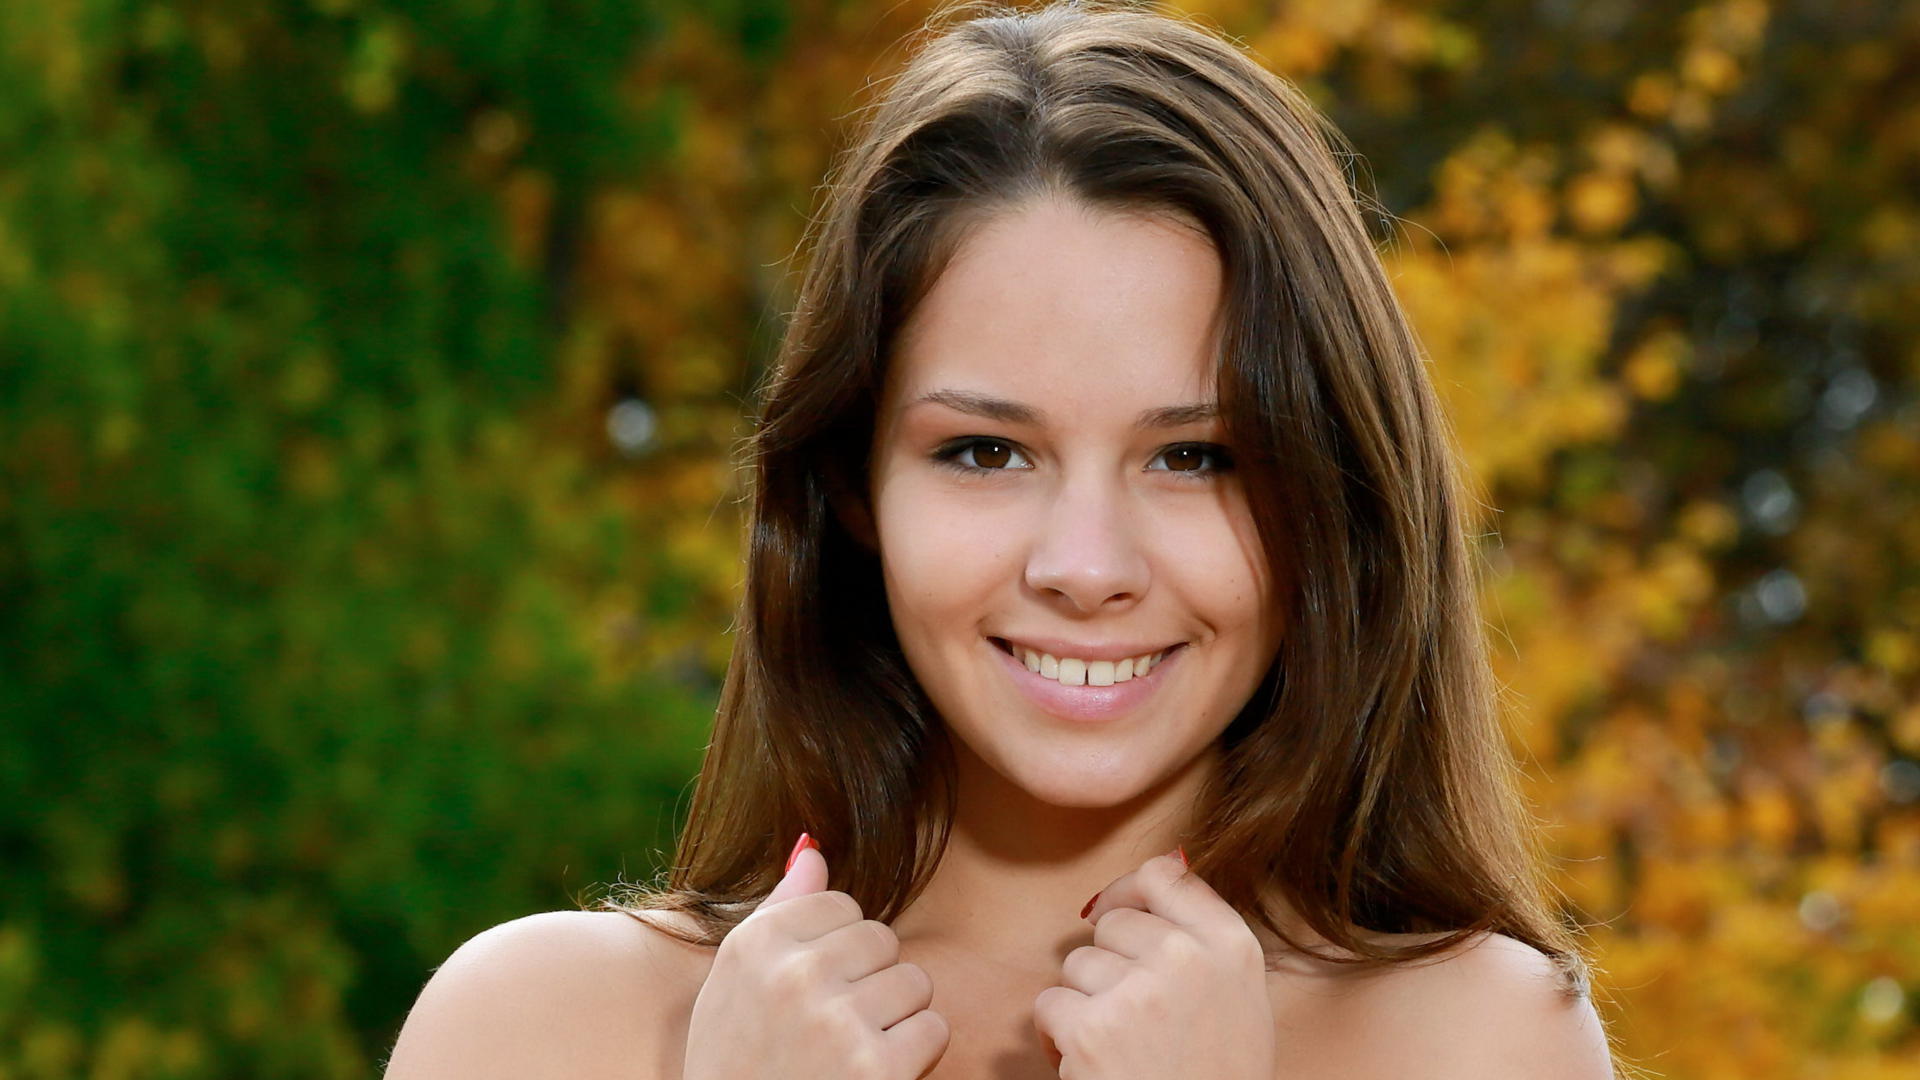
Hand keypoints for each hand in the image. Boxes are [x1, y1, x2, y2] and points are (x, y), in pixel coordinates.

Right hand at [682, 834, 949, 1079]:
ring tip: (851, 1052)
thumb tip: (813, 847)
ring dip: (897, 1018)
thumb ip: (776, 911)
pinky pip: (932, 1028)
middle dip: (871, 980)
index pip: (840, 904)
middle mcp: (794, 974)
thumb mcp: (732, 984)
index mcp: (755, 945)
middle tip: (831, 1027)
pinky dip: (914, 1056)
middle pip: (882, 938)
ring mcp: (837, 1021)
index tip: (808, 992)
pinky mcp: (877, 1067)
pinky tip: (874, 1073)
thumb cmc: (736, 1064)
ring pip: (914, 981)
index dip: (836, 950)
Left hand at [1032, 849, 1275, 1079]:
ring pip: (1077, 964)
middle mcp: (1185, 958)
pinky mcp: (1091, 1029)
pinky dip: (1058, 1035)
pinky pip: (1049, 1004)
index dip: (1130, 890)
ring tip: (1119, 1045)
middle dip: (1109, 963)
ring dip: (1084, 1002)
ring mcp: (1136, 991)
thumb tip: (1165, 870)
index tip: (1116, 911)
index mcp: (1230, 946)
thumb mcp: (1240, 997)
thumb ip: (1205, 936)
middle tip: (1132, 1014)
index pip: (1165, 875)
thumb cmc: (1218, 1077)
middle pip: (1113, 922)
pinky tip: (1091, 1062)